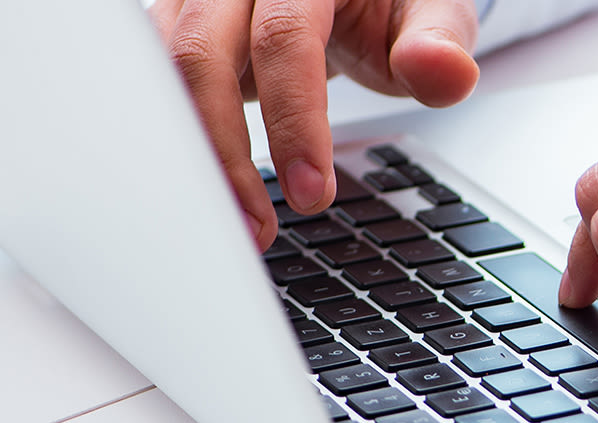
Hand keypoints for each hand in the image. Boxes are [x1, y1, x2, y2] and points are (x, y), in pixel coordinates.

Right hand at [148, 0, 482, 246]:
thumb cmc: (386, 3)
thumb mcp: (429, 14)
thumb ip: (438, 43)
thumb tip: (446, 72)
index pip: (285, 37)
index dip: (295, 118)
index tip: (312, 192)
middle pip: (202, 53)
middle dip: (226, 150)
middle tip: (258, 226)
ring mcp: (196, 0)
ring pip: (162, 71)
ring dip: (190, 153)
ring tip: (227, 220)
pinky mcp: (173, 27)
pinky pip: (150, 83)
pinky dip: (169, 142)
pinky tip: (195, 191)